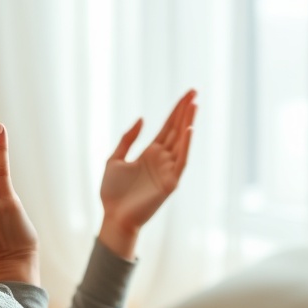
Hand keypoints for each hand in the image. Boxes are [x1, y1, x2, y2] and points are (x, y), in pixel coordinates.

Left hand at [98, 90, 196, 258]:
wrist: (113, 216)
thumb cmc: (112, 192)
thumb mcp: (115, 159)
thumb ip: (127, 139)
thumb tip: (141, 119)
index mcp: (150, 153)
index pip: (168, 128)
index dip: (176, 111)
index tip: (187, 95)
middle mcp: (162, 159)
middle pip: (176, 130)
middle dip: (185, 111)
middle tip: (194, 92)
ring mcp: (168, 170)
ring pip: (181, 142)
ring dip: (188, 123)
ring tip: (194, 105)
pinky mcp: (170, 183)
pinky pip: (181, 161)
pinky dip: (186, 145)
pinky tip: (188, 129)